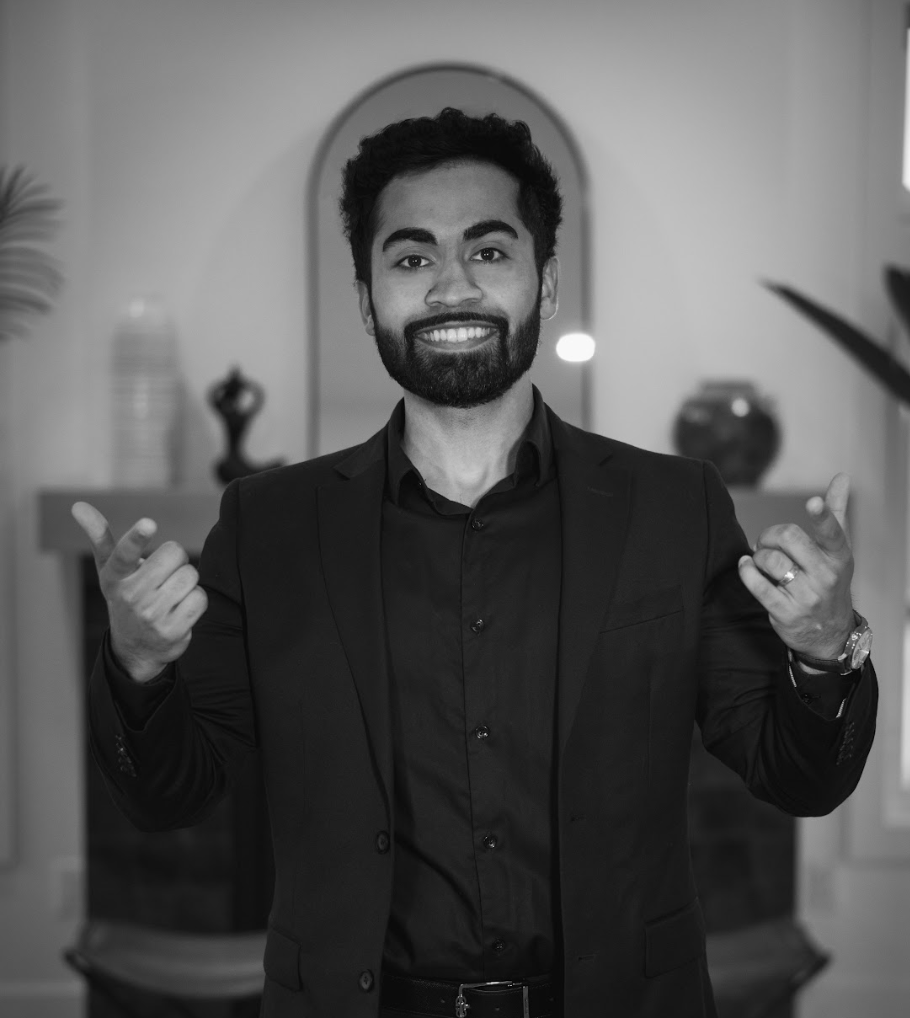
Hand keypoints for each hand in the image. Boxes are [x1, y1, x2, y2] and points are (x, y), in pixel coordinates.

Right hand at [71, 501, 207, 682]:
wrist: (136, 648)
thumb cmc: (125, 595)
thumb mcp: (110, 569)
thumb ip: (99, 536)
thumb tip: (78, 506)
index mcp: (115, 576)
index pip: (125, 553)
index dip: (137, 538)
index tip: (149, 523)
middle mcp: (131, 596)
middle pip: (175, 554)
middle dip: (176, 560)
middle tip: (164, 575)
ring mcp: (151, 616)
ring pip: (190, 576)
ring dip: (187, 582)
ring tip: (170, 594)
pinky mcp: (172, 630)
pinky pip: (200, 598)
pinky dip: (196, 600)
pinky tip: (179, 609)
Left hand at [737, 473, 854, 659]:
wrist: (829, 632)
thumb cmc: (828, 580)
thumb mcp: (837, 550)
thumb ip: (835, 512)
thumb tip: (842, 477)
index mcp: (839, 556)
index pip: (832, 532)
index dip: (821, 516)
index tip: (812, 502)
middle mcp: (826, 576)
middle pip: (788, 538)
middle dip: (770, 536)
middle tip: (768, 543)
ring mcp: (807, 596)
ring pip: (769, 560)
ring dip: (758, 557)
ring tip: (763, 562)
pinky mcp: (786, 612)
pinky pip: (757, 584)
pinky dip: (746, 571)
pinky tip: (746, 565)